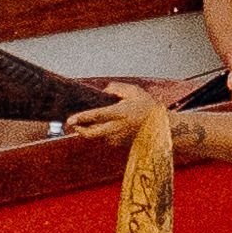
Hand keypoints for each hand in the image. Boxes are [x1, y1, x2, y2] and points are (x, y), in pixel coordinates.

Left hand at [61, 74, 176, 143]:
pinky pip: (104, 137)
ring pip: (96, 135)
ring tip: (84, 121)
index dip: (81, 118)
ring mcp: (117, 138)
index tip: (70, 119)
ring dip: (90, 129)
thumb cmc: (147, 106)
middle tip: (71, 123)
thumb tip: (104, 91)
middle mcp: (117, 128)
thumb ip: (117, 88)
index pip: (96, 116)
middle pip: (91, 134)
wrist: (161, 127)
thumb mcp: (134, 91)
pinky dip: (100, 131)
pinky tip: (100, 124)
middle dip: (79, 129)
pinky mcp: (118, 144)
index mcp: (120, 114)